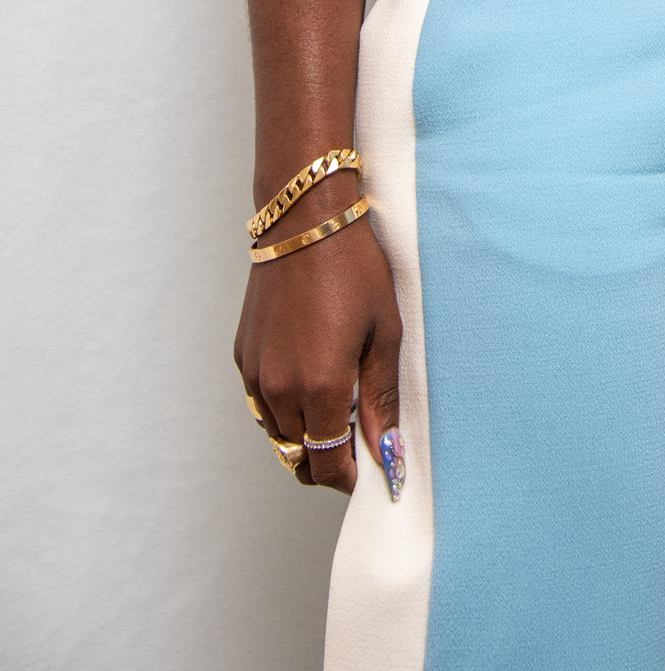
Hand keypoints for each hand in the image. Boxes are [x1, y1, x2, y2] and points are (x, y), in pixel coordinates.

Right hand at [235, 188, 403, 497]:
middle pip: (299, 456)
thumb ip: (382, 399)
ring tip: (337, 398)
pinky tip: (310, 373)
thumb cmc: (354, 269)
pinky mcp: (242, 356)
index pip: (326, 465)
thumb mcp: (385, 332)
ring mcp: (256, 373)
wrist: (305, 220)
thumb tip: (388, 454)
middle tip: (358, 433)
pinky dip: (284, 406)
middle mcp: (280, 388)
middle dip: (327, 457)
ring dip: (304, 433)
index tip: (368, 470)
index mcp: (320, 386)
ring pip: (277, 434)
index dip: (348, 478)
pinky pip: (262, 403)